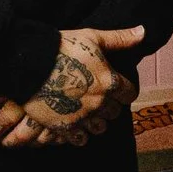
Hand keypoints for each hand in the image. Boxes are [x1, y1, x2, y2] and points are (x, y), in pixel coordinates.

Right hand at [0, 25, 144, 147]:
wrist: (29, 63)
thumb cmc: (62, 47)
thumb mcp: (93, 37)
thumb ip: (120, 39)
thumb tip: (143, 32)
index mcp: (110, 82)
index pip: (130, 93)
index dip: (124, 89)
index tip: (116, 86)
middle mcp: (100, 102)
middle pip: (115, 112)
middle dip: (110, 104)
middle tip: (99, 96)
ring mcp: (82, 116)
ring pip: (101, 127)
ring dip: (97, 120)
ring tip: (88, 111)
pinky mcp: (64, 126)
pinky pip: (81, 139)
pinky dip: (80, 133)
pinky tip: (75, 123)